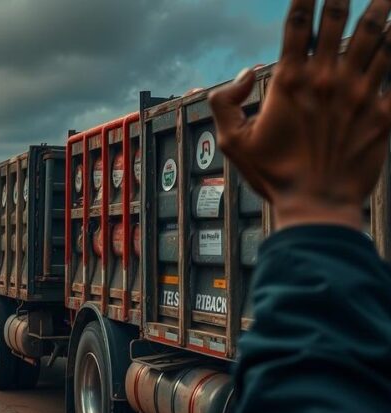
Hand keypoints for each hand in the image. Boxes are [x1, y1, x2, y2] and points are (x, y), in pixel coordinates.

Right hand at [209, 0, 390, 230]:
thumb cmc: (273, 175)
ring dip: (381, 14)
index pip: (297, 26)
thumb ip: (225, 103)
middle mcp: (327, 80)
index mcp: (290, 83)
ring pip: (376, 39)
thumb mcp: (231, 142)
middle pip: (338, 23)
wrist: (317, 206)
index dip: (304, 0)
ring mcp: (360, 95)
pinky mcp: (384, 114)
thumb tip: (246, 74)